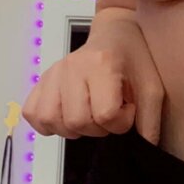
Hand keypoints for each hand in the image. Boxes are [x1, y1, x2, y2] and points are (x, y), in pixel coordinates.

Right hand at [21, 10, 164, 144]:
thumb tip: (144, 149)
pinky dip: (48, 123)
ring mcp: (53, 73)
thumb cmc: (134, 60)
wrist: (115, 35)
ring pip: (51, 120)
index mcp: (102, 65)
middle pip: (76, 121)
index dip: (121, 122)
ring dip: (73, 128)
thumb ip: (150, 121)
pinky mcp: (42, 80)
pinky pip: (32, 112)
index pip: (105, 115)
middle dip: (98, 128)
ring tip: (89, 116)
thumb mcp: (152, 87)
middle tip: (109, 114)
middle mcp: (72, 67)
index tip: (128, 108)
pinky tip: (67, 117)